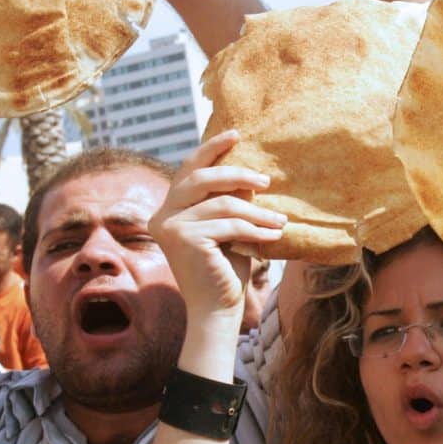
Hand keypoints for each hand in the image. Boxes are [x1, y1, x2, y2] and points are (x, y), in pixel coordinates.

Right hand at [149, 130, 285, 323]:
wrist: (217, 309)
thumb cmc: (226, 267)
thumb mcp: (226, 226)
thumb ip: (226, 200)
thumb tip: (248, 171)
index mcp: (169, 208)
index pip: (189, 169)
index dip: (212, 149)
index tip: (236, 134)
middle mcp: (162, 214)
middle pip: (202, 179)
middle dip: (237, 174)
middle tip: (265, 180)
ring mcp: (170, 227)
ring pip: (223, 204)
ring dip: (257, 212)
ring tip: (280, 220)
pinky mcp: (184, 240)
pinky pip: (230, 225)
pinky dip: (256, 229)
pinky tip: (274, 235)